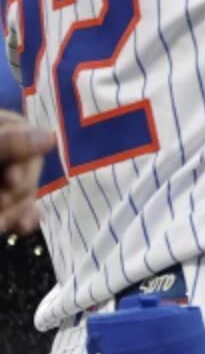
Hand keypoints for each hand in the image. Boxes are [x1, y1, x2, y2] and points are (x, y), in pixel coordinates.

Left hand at [0, 111, 53, 234]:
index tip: (10, 183)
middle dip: (16, 193)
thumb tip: (51, 137)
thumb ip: (8, 143)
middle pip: (27, 166)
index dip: (23, 162)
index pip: (26, 136)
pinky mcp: (3, 196)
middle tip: (0, 211)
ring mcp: (4, 173)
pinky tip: (21, 228)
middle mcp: (5, 145)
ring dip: (16, 210)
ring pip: (24, 189)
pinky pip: (20, 206)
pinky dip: (21, 216)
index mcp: (1, 125)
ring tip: (0, 227)